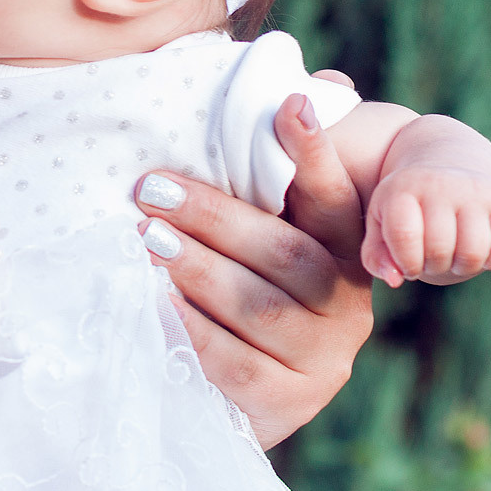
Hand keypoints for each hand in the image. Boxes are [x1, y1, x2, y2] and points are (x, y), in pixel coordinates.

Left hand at [134, 96, 372, 448]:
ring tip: (145, 238)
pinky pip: (236, 363)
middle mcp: (346, 306)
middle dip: (214, 216)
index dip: (315, 155)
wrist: (233, 401)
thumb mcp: (259, 238)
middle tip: (151, 188)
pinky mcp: (288, 404)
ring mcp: (322, 361)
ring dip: (197, 268)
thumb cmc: (241, 291)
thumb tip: (314, 87)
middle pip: (283, 253)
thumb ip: (273, 176)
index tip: (290, 105)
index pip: (334, 200)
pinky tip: (154, 301)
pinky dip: (192, 329)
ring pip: (258, 306)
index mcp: (345, 255)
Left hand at [361, 160, 490, 286]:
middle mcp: (440, 185)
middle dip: (433, 267)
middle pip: (439, 250)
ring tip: (453, 256)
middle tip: (432, 259)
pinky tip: (478, 250)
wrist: (452, 157)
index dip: (406, 263)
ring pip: (473, 253)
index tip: (409, 264)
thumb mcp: (382, 220)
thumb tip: (395, 280)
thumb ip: (375, 255)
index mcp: (404, 188)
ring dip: (462, 267)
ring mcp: (475, 192)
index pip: (404, 235)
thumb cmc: (410, 202)